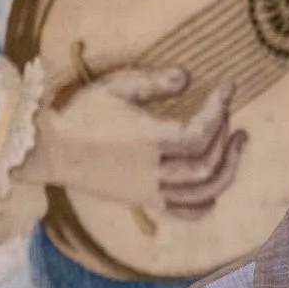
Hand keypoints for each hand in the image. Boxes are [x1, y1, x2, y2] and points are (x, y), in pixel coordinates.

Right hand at [18, 66, 246, 216]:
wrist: (49, 149)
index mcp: (148, 141)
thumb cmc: (81, 114)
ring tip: (238, 143)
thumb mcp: (115, 88)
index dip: (220, 109)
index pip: (199, 133)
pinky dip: (207, 202)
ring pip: (203, 191)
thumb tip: (188, 76)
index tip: (229, 87)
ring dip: (228, 168)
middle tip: (229, 114)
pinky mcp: (145, 200)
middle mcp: (153, 171)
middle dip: (226, 138)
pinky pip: (186, 211)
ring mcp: (150, 190)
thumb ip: (153, 82)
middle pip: (207, 164)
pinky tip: (216, 185)